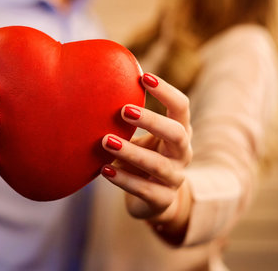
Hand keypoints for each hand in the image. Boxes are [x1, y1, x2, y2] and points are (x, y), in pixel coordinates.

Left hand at [101, 73, 192, 239]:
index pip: (181, 107)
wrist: (155, 200)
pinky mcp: (162, 200)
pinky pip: (143, 189)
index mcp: (179, 132)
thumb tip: (95, 84)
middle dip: (152, 121)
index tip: (144, 77)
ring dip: (131, 151)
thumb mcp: (141, 137)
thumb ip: (128, 117)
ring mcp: (174, 178)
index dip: (166, 91)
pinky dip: (123, 179)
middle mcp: (182, 154)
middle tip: (124, 110)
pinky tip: (104, 170)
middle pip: (177, 134)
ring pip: (157, 164)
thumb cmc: (144, 157)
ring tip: (106, 141)